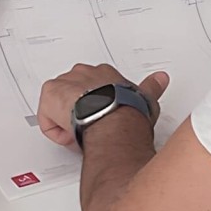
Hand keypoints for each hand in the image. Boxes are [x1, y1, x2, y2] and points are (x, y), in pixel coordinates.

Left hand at [37, 63, 169, 146]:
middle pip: (72, 94)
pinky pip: (48, 120)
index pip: (93, 85)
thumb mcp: (145, 97)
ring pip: (58, 107)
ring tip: (84, 132)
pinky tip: (73, 136)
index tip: (101, 114)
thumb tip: (162, 78)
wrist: (114, 120)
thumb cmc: (129, 112)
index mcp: (103, 73)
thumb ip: (152, 87)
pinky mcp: (50, 96)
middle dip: (79, 111)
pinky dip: (58, 132)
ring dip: (68, 122)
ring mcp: (65, 83)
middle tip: (92, 126)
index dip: (96, 104)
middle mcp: (83, 74)